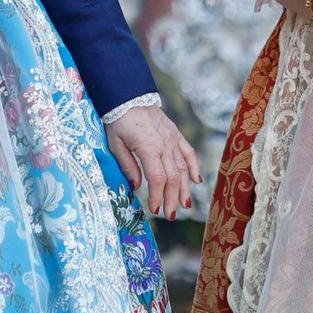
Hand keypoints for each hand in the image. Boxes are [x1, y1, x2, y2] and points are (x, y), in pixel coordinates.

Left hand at [106, 105, 202, 219]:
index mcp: (148, 147)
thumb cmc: (118, 121)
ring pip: (183, 168)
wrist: (129, 97)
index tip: (155, 209)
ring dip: (185, 188)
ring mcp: (173, 139)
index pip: (157, 178)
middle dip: (172, 198)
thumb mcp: (115, 144)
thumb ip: (127, 165)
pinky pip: (189, 153)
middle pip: (173, 176)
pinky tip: (196, 181)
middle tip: (170, 215)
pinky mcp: (176, 135)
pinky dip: (194, 167)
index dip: (157, 196)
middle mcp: (165, 144)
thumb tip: (136, 187)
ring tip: (185, 205)